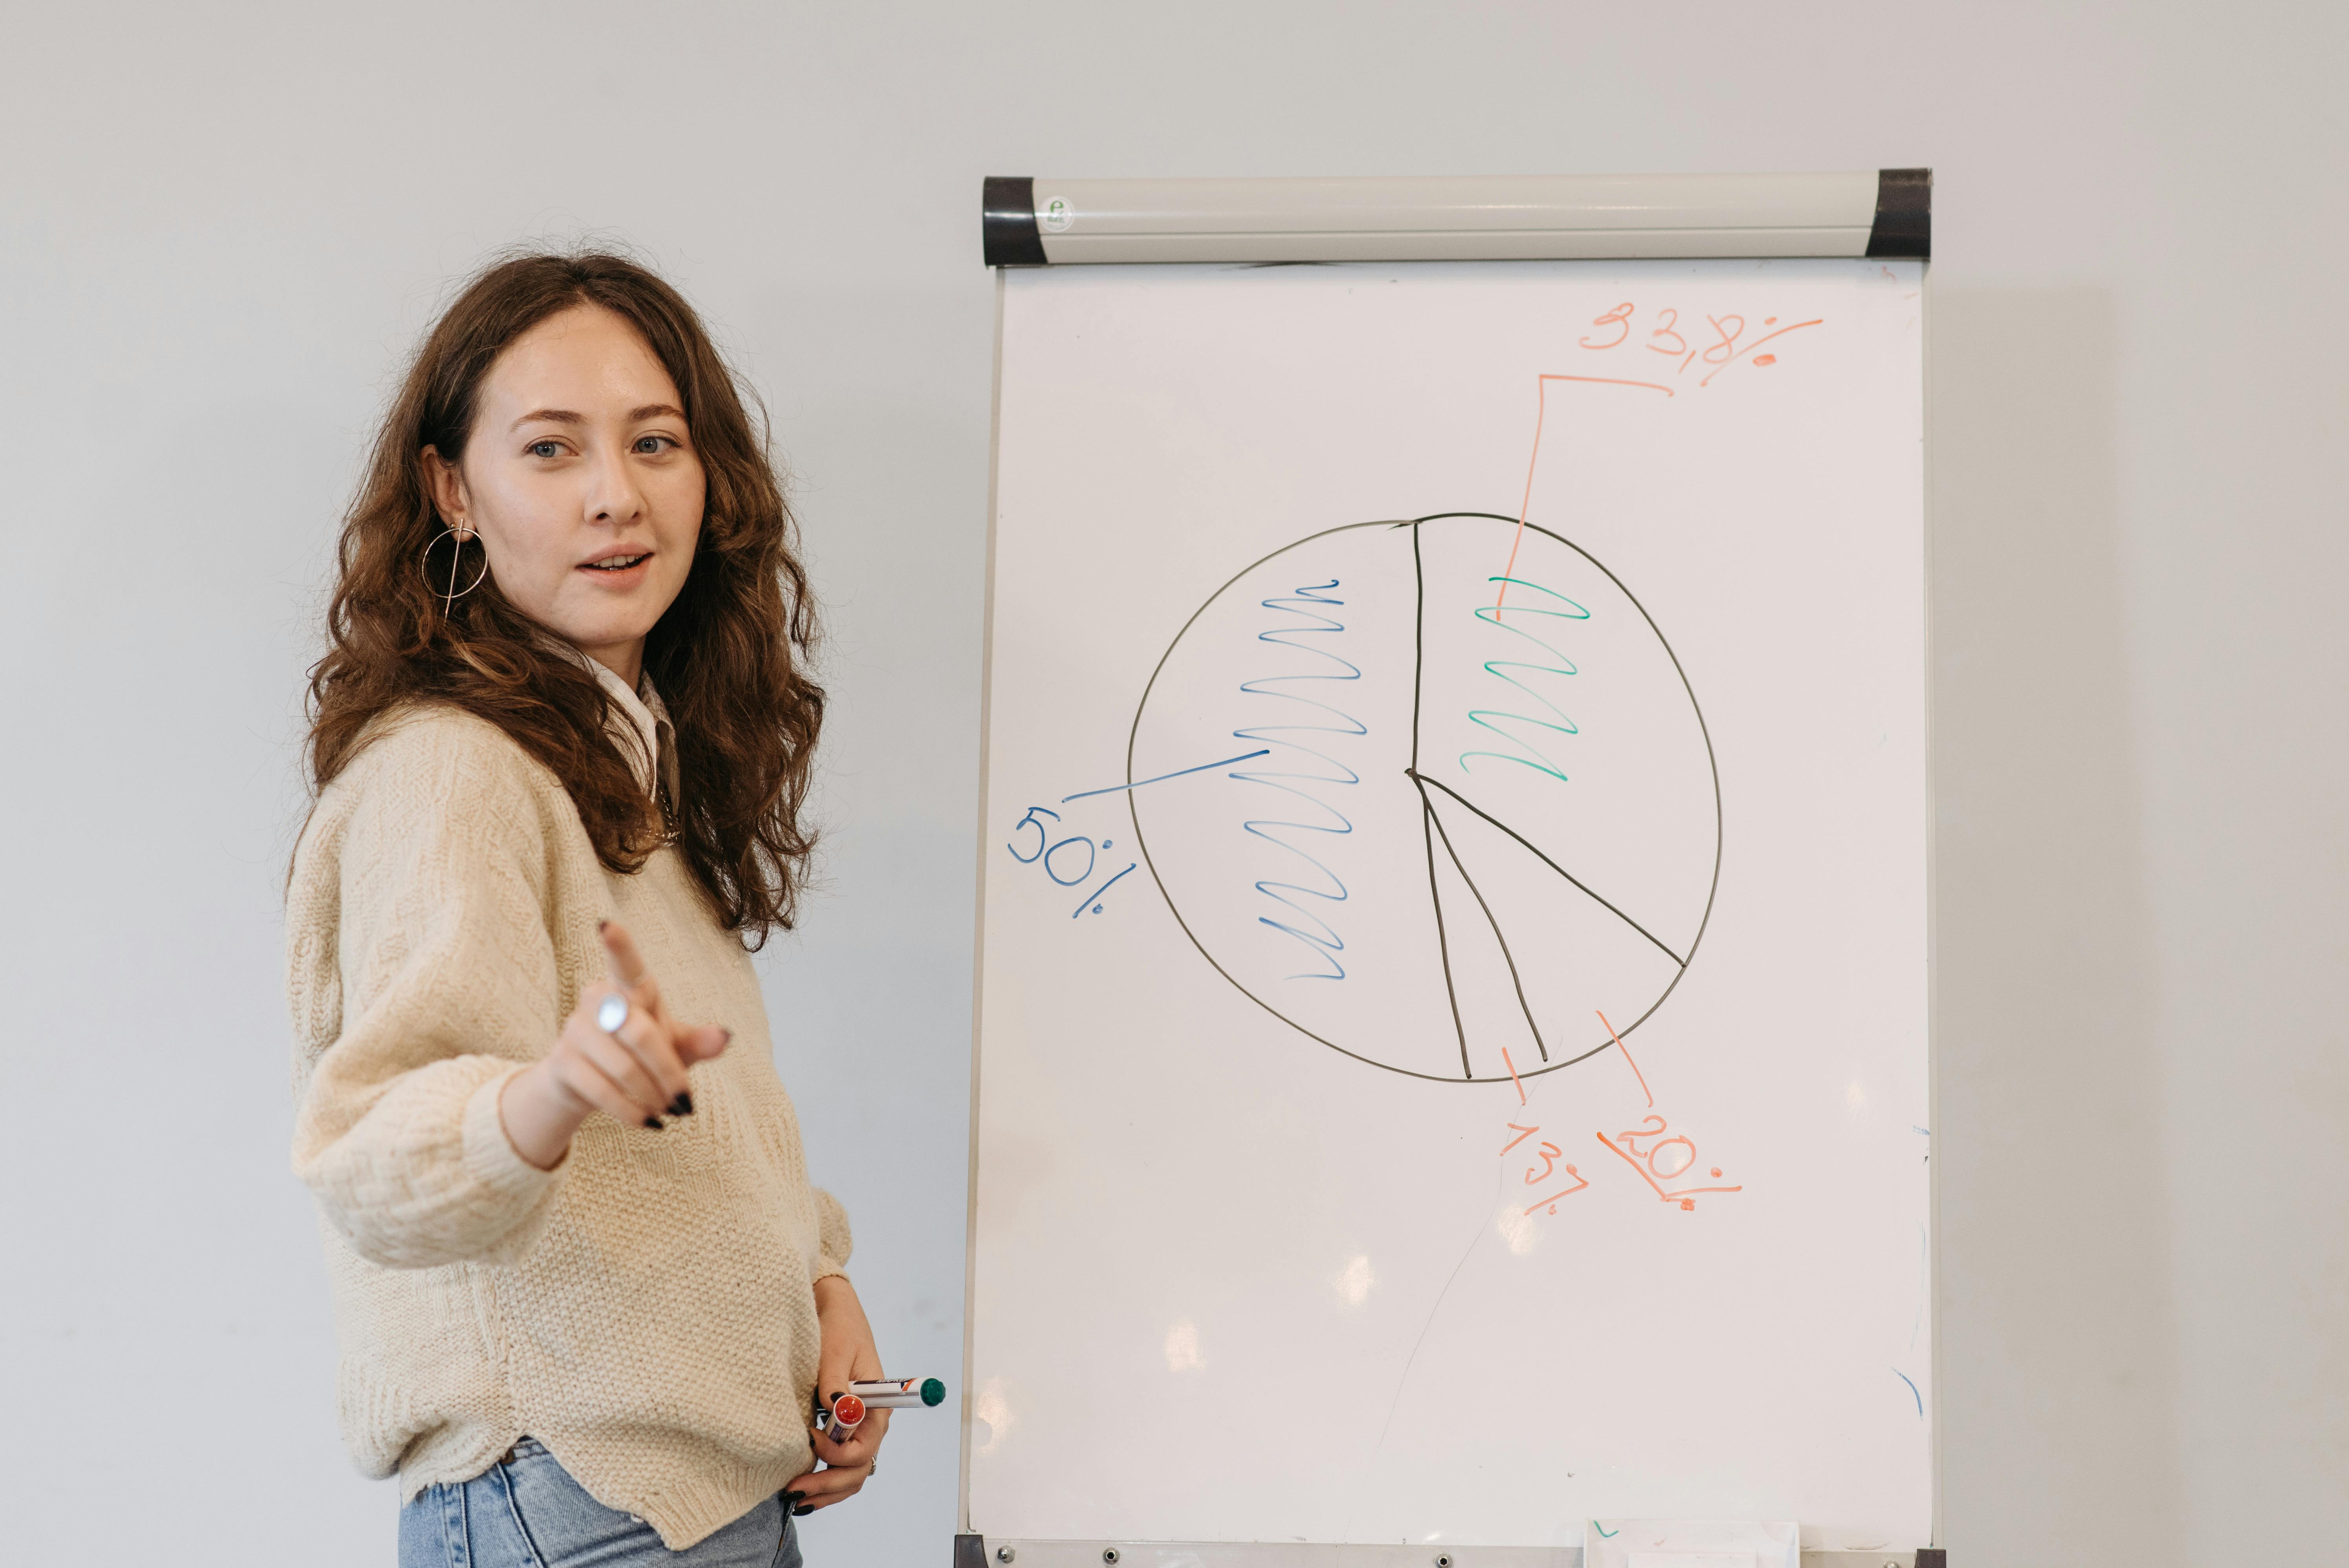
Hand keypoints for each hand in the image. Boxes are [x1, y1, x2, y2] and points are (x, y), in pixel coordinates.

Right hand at [498, 920, 731, 1170]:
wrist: (586, 1086)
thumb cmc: (640, 1056)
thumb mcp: (673, 1048)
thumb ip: (697, 1042)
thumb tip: (725, 1037)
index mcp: (629, 989)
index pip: (625, 965)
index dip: (618, 946)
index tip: (607, 925)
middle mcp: (597, 1001)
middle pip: (639, 1033)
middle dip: (667, 1073)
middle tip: (684, 1103)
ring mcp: (574, 1030)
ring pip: (621, 1066)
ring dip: (651, 1096)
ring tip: (668, 1112)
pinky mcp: (562, 1062)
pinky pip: (600, 1089)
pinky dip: (629, 1111)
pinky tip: (647, 1123)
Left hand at [783, 1275, 890, 1514]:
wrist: (833, 1313)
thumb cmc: (837, 1328)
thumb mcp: (835, 1351)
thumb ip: (836, 1383)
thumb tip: (840, 1410)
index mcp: (876, 1406)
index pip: (863, 1448)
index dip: (836, 1453)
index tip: (809, 1439)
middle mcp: (870, 1423)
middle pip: (857, 1470)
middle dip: (827, 1484)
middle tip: (793, 1491)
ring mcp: (857, 1429)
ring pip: (850, 1475)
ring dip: (826, 1490)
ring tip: (795, 1498)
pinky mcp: (842, 1429)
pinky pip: (840, 1465)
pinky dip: (825, 1481)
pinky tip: (804, 1488)